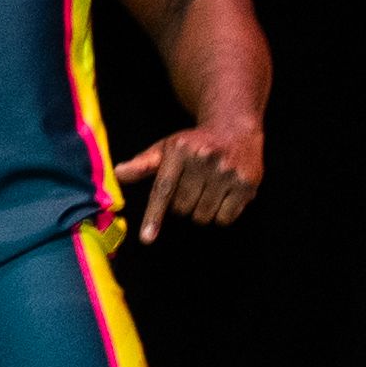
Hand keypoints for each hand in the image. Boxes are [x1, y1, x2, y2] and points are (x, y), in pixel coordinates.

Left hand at [112, 116, 266, 240]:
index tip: (147, 239)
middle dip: (183, 204)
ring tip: (208, 189)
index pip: (163, 189)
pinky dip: (221, 214)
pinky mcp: (247, 183)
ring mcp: (227, 171)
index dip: (154, 216)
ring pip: (203, 216)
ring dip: (201, 211)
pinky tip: (223, 194)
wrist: (235, 127)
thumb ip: (143, 164)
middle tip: (192, 186)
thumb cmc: (194, 143)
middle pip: (183, 208)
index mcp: (180, 149)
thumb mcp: (167, 148)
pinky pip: (225, 218)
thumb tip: (118, 173)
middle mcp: (204, 158)